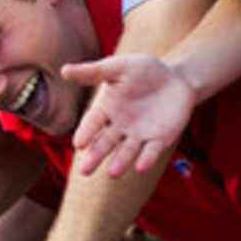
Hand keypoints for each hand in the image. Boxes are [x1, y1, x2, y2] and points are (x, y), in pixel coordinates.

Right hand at [64, 53, 196, 177]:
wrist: (176, 77)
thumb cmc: (144, 70)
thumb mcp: (118, 67)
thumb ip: (93, 72)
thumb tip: (64, 70)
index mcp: (107, 110)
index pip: (93, 123)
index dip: (86, 133)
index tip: (79, 144)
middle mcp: (120, 127)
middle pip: (105, 143)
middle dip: (96, 156)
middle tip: (84, 171)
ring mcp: (140, 135)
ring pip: (127, 151)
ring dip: (120, 162)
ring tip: (112, 173)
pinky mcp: (160, 139)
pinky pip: (152, 150)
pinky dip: (147, 159)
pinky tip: (141, 166)